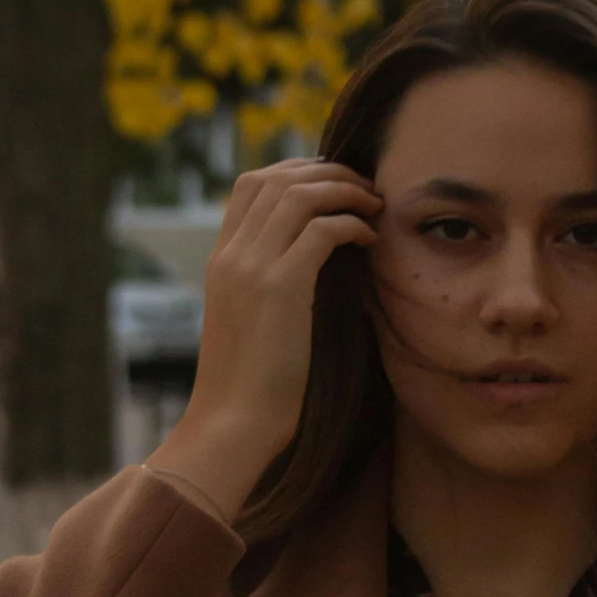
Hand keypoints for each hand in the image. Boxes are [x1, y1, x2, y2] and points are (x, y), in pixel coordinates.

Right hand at [148, 158, 380, 521]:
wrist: (232, 424)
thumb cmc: (252, 387)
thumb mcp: (252, 323)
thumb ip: (270, 285)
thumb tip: (315, 262)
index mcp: (222, 259)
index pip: (251, 184)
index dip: (297, 172)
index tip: (335, 186)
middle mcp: (232, 255)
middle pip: (276, 177)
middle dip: (327, 172)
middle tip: (365, 188)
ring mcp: (251, 267)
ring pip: (299, 194)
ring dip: (344, 192)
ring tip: (374, 207)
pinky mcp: (278, 288)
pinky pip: (321, 229)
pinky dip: (351, 224)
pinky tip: (369, 240)